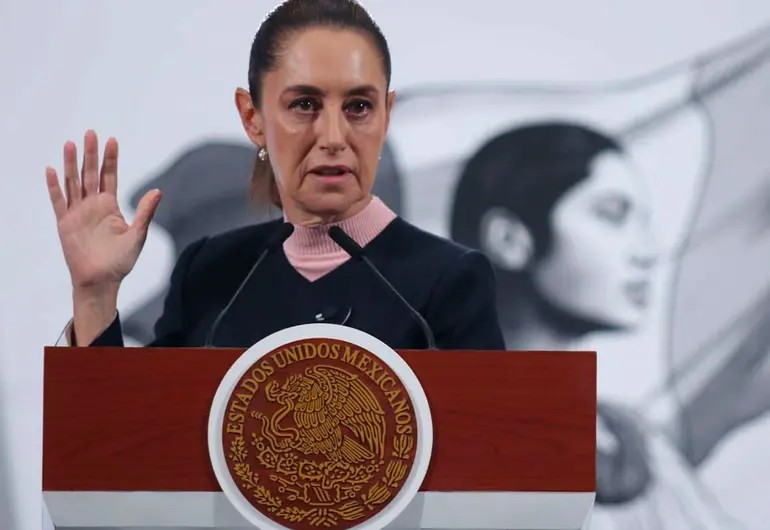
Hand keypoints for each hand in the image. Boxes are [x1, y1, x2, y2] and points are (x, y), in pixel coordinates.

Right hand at [46, 130, 161, 289]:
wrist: (101, 280)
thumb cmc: (120, 261)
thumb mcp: (137, 235)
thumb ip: (145, 212)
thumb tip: (158, 191)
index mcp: (110, 206)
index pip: (109, 176)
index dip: (110, 159)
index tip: (111, 140)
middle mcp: (93, 205)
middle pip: (90, 174)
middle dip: (90, 154)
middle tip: (90, 133)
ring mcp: (77, 213)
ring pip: (73, 182)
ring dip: (71, 164)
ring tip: (70, 143)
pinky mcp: (65, 223)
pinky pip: (58, 201)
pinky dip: (54, 186)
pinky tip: (52, 169)